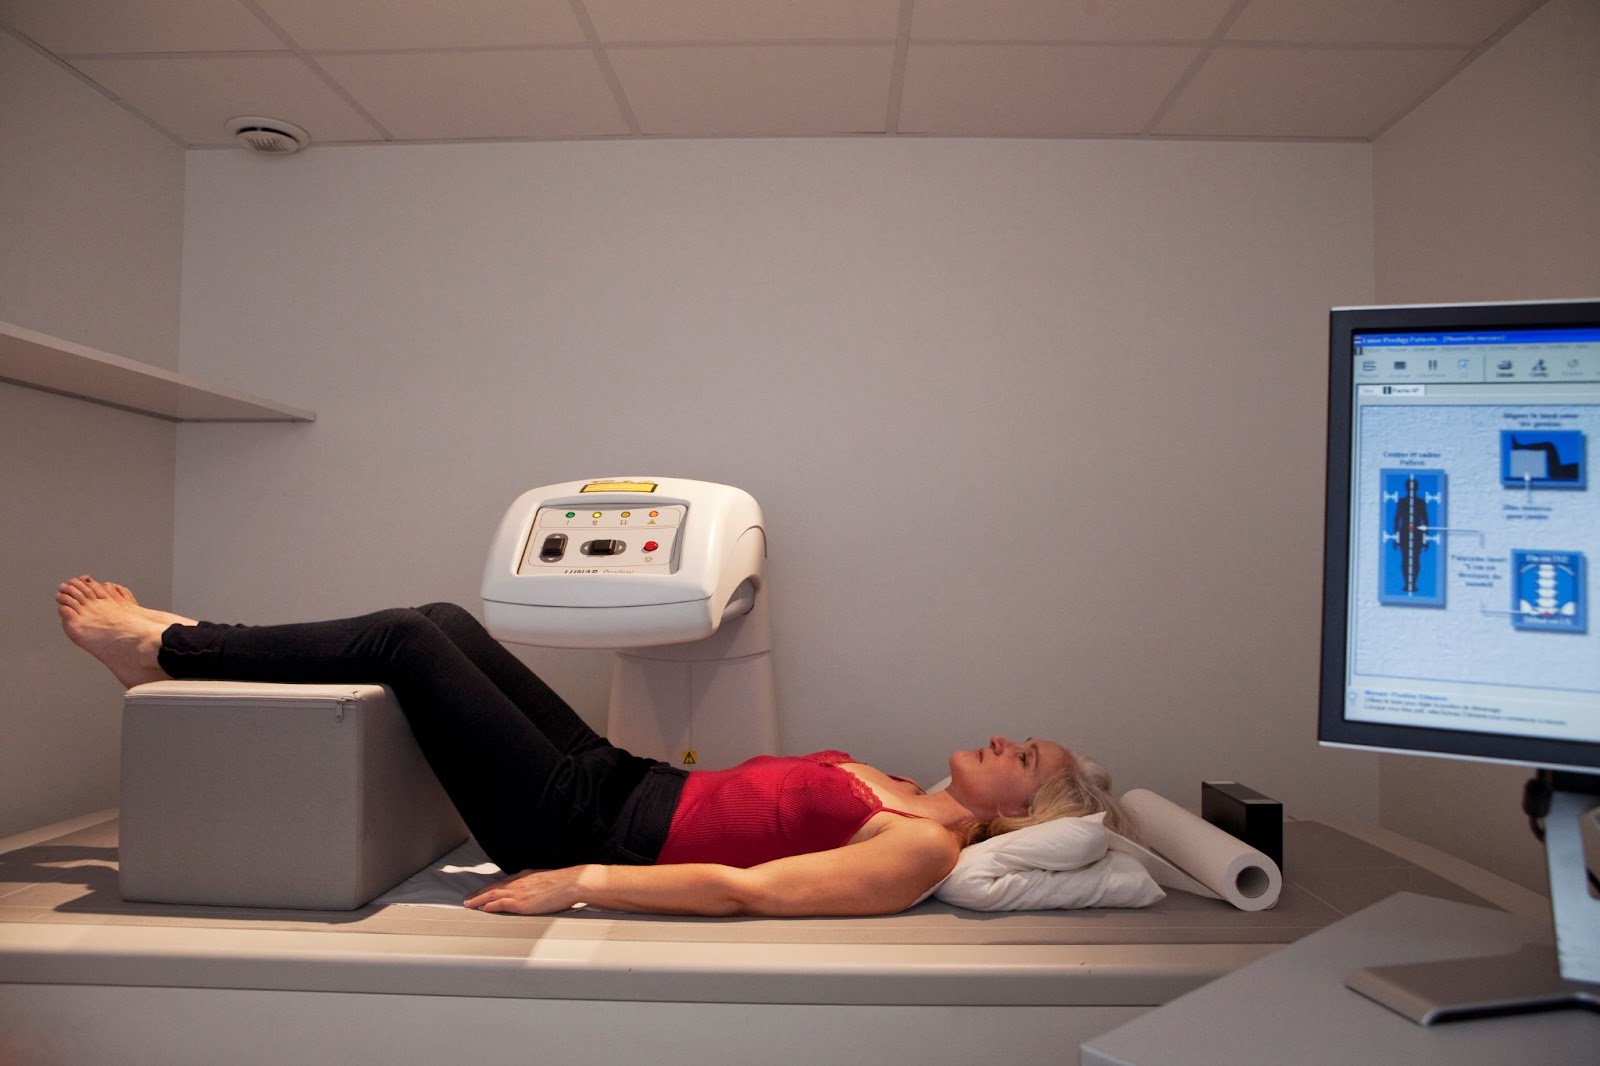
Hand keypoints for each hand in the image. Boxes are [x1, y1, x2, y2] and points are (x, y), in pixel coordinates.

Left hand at [463, 866, 586, 914]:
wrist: (571, 883)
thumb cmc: (565, 883)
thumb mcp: (547, 879)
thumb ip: (538, 885)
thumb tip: (537, 891)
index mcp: (526, 876)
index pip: (503, 882)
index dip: (491, 887)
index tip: (483, 891)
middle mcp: (519, 883)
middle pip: (494, 887)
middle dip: (480, 893)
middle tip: (468, 898)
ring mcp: (519, 892)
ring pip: (492, 895)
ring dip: (479, 899)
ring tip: (469, 904)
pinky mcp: (521, 903)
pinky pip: (500, 904)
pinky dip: (489, 906)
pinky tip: (482, 909)